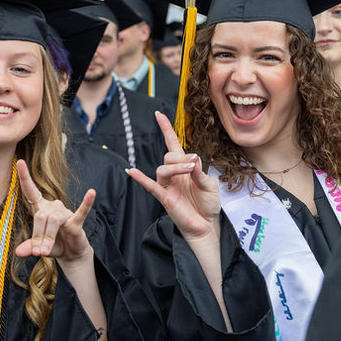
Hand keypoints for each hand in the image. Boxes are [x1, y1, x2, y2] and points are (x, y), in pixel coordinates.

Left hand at [14, 159, 94, 264]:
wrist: (70, 254)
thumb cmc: (54, 245)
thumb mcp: (38, 247)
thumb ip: (29, 247)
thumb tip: (19, 252)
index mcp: (41, 209)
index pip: (31, 191)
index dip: (25, 177)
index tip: (19, 162)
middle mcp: (53, 207)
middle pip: (41, 216)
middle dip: (38, 235)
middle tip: (37, 253)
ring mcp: (65, 213)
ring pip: (53, 220)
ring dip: (48, 237)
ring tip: (45, 252)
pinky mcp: (77, 221)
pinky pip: (82, 211)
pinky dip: (86, 203)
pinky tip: (91, 193)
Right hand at [126, 111, 219, 242]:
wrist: (207, 225)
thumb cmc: (208, 204)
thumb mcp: (209, 185)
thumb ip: (200, 172)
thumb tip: (193, 157)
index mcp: (185, 167)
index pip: (172, 144)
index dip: (166, 129)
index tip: (159, 114)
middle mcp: (174, 174)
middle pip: (168, 156)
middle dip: (181, 158)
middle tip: (194, 165)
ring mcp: (167, 186)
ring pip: (162, 169)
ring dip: (176, 167)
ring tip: (189, 170)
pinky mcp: (164, 198)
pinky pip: (150, 186)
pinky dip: (140, 178)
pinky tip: (131, 171)